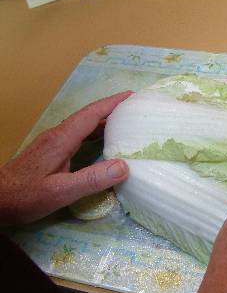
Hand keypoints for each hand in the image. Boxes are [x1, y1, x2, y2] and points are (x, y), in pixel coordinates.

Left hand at [0, 92, 131, 224]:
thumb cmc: (26, 196)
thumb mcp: (61, 191)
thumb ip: (92, 179)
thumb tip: (124, 166)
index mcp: (62, 139)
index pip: (91, 115)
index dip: (112, 104)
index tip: (132, 97)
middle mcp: (58, 136)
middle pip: (88, 116)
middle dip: (112, 109)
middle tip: (135, 108)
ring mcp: (53, 142)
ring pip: (83, 125)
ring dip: (104, 120)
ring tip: (126, 122)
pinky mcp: (51, 151)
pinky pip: (78, 135)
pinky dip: (95, 132)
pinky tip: (104, 142)